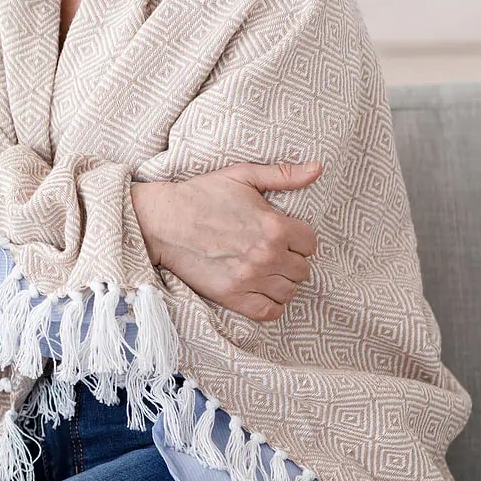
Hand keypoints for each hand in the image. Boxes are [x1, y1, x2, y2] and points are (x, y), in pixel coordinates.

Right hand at [131, 162, 321, 322]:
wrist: (162, 220)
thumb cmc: (201, 194)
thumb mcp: (242, 175)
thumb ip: (283, 175)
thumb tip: (318, 168)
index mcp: (275, 226)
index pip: (311, 244)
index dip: (298, 239)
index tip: (283, 237)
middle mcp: (267, 255)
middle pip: (303, 270)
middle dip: (290, 260)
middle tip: (270, 252)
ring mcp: (249, 278)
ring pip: (289, 291)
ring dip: (281, 282)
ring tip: (265, 271)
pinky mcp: (231, 296)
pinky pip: (269, 312)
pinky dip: (271, 304)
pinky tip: (260, 290)